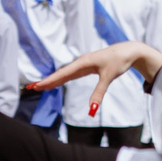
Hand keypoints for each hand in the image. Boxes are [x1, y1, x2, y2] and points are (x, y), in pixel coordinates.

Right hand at [30, 40, 161, 114]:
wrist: (129, 51)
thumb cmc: (119, 61)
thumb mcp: (109, 77)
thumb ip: (99, 93)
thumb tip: (92, 110)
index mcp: (83, 63)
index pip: (63, 74)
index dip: (50, 81)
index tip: (37, 86)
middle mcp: (81, 62)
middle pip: (60, 74)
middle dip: (47, 81)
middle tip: (32, 88)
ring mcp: (84, 64)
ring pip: (65, 74)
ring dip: (53, 80)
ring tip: (40, 86)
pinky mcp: (89, 67)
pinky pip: (72, 74)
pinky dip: (63, 78)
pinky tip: (57, 82)